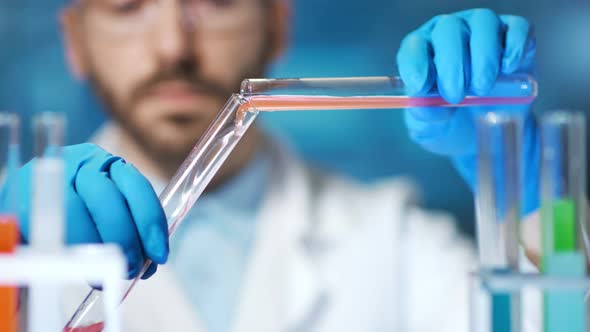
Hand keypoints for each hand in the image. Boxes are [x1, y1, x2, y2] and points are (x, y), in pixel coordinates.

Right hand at [8, 143, 168, 278]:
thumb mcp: (104, 209)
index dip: (151, 221)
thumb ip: (128, 227)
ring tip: (104, 275)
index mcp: (106, 164)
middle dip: (125, 240)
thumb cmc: (74, 210)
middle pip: (108, 199)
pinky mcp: (22, 201)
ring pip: (77, 216)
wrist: (27, 202)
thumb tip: (149, 264)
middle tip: (130, 268)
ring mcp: (48, 180)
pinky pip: (50, 231)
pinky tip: (76, 267)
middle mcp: (78, 164)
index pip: (136, 186)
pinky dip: (67, 254)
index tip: (159, 253)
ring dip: (95, 252)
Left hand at [397, 8, 538, 213]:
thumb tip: (421, 99)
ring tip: (481, 88)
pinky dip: (514, 46)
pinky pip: (516, 28)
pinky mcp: (513, 40)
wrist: (486, 136)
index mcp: (420, 55)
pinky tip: (510, 69)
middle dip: (452, 62)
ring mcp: (481, 34)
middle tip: (457, 95)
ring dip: (481, 55)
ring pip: (481, 23)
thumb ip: (420, 116)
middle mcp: (447, 37)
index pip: (413, 47)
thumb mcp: (428, 130)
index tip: (425, 88)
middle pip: (447, 30)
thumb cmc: (450, 128)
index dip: (418, 63)